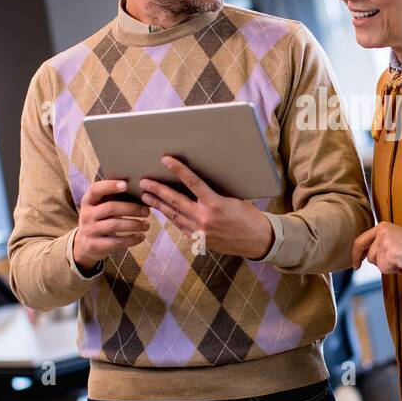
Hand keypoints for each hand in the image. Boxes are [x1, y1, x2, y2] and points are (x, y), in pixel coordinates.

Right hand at [74, 179, 150, 270]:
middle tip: (147, 211)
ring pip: (114, 225)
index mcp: (88, 201)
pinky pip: (116, 242)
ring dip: (134, 224)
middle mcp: (86, 215)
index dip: (110, 186)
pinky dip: (131, 239)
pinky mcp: (95, 245)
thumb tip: (141, 192)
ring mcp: (89, 231)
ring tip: (146, 225)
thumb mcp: (101, 208)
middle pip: (110, 208)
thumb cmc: (101, 220)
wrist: (86, 244)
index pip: (96, 189)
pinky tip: (141, 237)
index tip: (127, 185)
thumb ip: (114, 199)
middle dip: (131, 209)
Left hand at [139, 156, 274, 259]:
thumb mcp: (233, 200)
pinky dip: (171, 217)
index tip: (165, 160)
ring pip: (173, 215)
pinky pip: (180, 226)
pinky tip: (162, 212)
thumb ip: (213, 194)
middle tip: (143, 183)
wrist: (257, 240)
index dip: (178, 170)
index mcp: (215, 204)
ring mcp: (200, 231)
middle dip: (157, 190)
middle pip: (175, 200)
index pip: (192, 182)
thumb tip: (197, 185)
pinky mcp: (199, 240)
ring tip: (145, 197)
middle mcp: (204, 218)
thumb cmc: (248, 216)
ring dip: (158, 205)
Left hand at [352, 222, 401, 274]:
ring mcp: (386, 243)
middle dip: (381, 262)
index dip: (355, 254)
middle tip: (396, 258)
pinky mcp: (391, 254)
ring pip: (377, 263)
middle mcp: (382, 232)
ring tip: (401, 259)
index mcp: (382, 226)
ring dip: (388, 266)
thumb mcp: (394, 237)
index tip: (356, 264)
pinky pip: (384, 269)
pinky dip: (393, 270)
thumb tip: (363, 255)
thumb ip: (379, 242)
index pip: (360, 241)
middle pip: (370, 256)